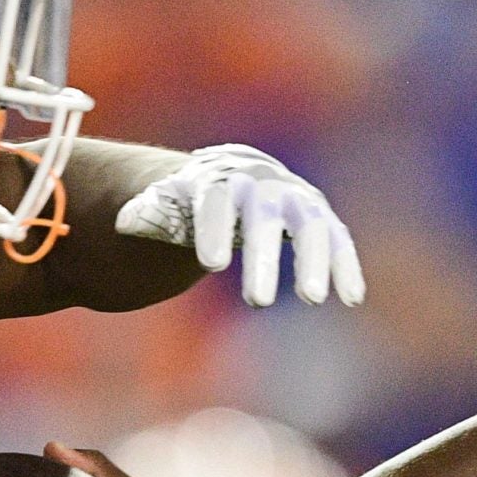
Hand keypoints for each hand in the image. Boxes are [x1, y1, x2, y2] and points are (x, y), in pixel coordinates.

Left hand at [114, 144, 365, 306]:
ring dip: (313, 261)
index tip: (211, 265)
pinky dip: (345, 266)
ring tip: (309, 299)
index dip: (214, 230)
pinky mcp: (321, 218)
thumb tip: (124, 221)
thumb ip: (150, 214)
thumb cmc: (192, 200)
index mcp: (219, 179)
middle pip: (265, 217)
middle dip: (263, 257)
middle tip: (257, 300)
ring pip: (311, 226)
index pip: (216, 202)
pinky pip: (337, 240)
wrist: (233, 175)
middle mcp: (263, 185)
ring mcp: (297, 199)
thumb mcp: (167, 204)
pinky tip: (351, 298)